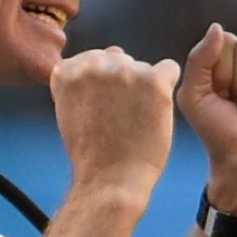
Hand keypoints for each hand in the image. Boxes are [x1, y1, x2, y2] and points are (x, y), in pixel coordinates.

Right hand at [51, 47, 180, 198]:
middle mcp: (94, 64)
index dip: (100, 86)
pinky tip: (158, 110)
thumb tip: (107, 56)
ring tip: (137, 120)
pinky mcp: (154, 81)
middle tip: (121, 116)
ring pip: (143, 67)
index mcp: (67, 71)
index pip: (91, 60)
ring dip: (144, 88)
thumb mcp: (69, 111)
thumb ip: (81, 81)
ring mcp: (125, 70)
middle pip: (118, 60)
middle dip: (122, 83)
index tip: (101, 109)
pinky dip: (167, 86)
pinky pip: (169, 69)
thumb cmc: (91, 153)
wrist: (110, 180)